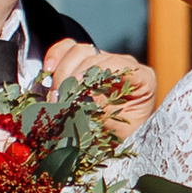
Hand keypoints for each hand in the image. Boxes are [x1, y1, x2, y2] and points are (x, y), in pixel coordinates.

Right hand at [41, 40, 158, 138]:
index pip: (116, 65)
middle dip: (73, 77)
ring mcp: (104, 60)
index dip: (93, 74)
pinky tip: (48, 71)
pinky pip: (68, 49)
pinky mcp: (85, 62)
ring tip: (55, 95)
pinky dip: (56, 57)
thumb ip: (100, 113)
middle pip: (94, 56)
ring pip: (79, 51)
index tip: (75, 92)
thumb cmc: (122, 137)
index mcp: (143, 79)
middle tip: (60, 100)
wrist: (116, 143)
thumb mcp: (116, 129)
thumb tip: (77, 99)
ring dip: (62, 72)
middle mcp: (125, 65)